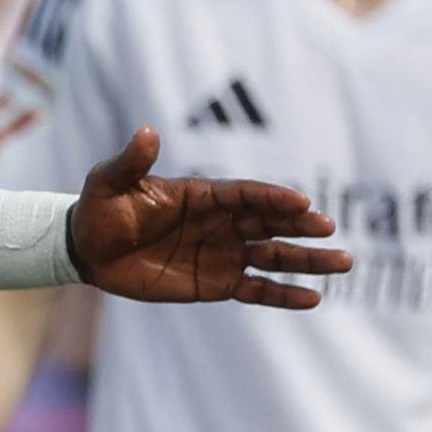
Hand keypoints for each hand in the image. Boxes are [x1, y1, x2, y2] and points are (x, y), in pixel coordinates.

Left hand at [67, 127, 351, 309]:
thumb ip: (132, 162)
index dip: (272, 199)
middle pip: (270, 224)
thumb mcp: (110, 182)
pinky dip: (283, 295)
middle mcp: (222, 223)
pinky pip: (256, 290)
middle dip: (300, 227)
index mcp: (204, 194)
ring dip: (307, 261)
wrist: (88, 250)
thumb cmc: (101, 209)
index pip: (246, 195)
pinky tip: (313, 298)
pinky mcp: (217, 283)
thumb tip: (146, 133)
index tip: (300, 204)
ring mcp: (223, 254)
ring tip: (343, 263)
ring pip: (273, 257)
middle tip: (329, 230)